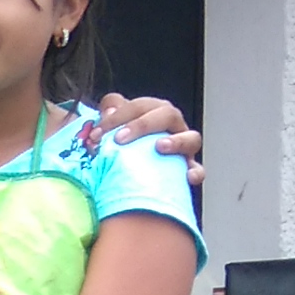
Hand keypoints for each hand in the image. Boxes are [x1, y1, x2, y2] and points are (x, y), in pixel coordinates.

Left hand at [80, 92, 202, 186]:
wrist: (130, 188)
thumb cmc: (121, 154)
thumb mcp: (111, 134)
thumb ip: (110, 119)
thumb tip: (108, 109)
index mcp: (152, 114)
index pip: (139, 106)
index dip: (117, 115)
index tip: (97, 133)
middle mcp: (171, 128)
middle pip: (167, 114)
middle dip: (142, 124)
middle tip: (119, 138)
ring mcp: (183, 149)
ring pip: (191, 137)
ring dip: (176, 140)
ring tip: (160, 147)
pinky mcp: (189, 170)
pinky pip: (198, 170)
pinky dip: (195, 172)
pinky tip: (186, 177)